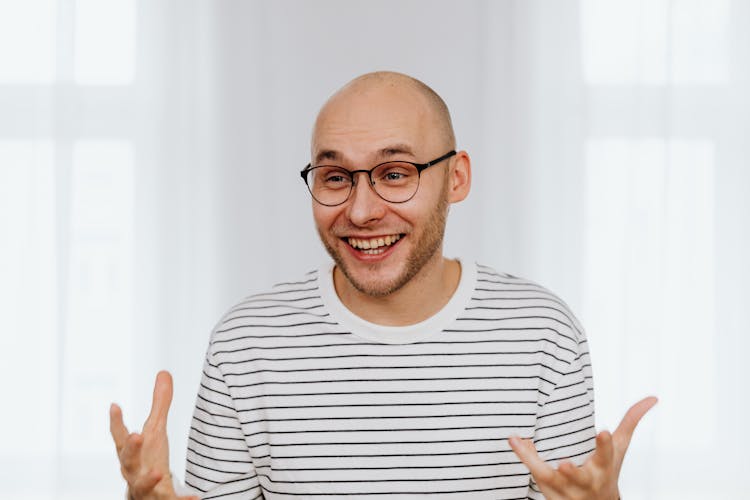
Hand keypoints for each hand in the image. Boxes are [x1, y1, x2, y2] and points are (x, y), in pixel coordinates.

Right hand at [110, 371, 198, 499]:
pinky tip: (195, 499)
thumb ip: (160, 404)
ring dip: (149, 480)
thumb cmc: (148, 460)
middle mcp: (133, 471)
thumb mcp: (155, 432)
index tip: (115, 404)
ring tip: (159, 474)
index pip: (120, 437)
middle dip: (131, 449)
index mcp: (131, 453)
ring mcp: (145, 488)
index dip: (116, 422)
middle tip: (136, 435)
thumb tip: (164, 372)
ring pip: (142, 486)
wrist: (147, 496)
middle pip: (128, 461)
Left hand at [509, 396, 657, 499]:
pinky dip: (524, 457)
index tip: (600, 431)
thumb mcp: (619, 447)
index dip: (603, 445)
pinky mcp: (549, 489)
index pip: (606, 456)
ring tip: (523, 444)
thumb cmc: (607, 470)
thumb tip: (653, 397)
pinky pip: (535, 473)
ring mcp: (566, 488)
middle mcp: (586, 480)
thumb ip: (631, 421)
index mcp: (604, 466)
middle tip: (564, 463)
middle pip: (580, 477)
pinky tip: (514, 440)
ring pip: (550, 478)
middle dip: (572, 472)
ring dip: (539, 466)